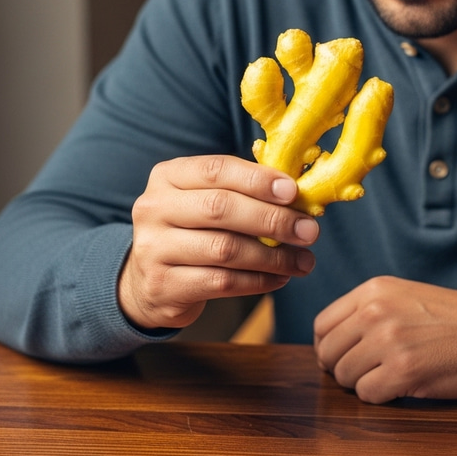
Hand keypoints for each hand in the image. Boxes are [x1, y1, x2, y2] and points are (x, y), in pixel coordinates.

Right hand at [118, 155, 318, 330]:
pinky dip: (258, 281)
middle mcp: (154, 207)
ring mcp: (153, 248)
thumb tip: (298, 195)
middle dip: (272, 219)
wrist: (147, 281)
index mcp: (168, 176)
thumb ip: (242, 191)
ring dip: (273, 256)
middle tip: (309, 230)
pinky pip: (221, 282)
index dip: (258, 179)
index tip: (294, 191)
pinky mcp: (163, 286)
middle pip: (221, 208)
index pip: (216, 169)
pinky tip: (280, 278)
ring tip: (303, 260)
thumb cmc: (193, 230)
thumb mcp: (205, 199)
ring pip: (225, 249)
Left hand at [313, 276, 456, 402]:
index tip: (345, 357)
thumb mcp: (405, 296)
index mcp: (374, 289)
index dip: (329, 346)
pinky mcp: (404, 371)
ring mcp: (389, 340)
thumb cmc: (456, 318)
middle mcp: (376, 310)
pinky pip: (367, 395)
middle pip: (328, 352)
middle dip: (343, 368)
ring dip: (363, 383)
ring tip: (391, 375)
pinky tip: (403, 386)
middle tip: (369, 371)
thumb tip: (332, 343)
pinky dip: (381, 397)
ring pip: (344, 376)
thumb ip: (368, 311)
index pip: (322, 324)